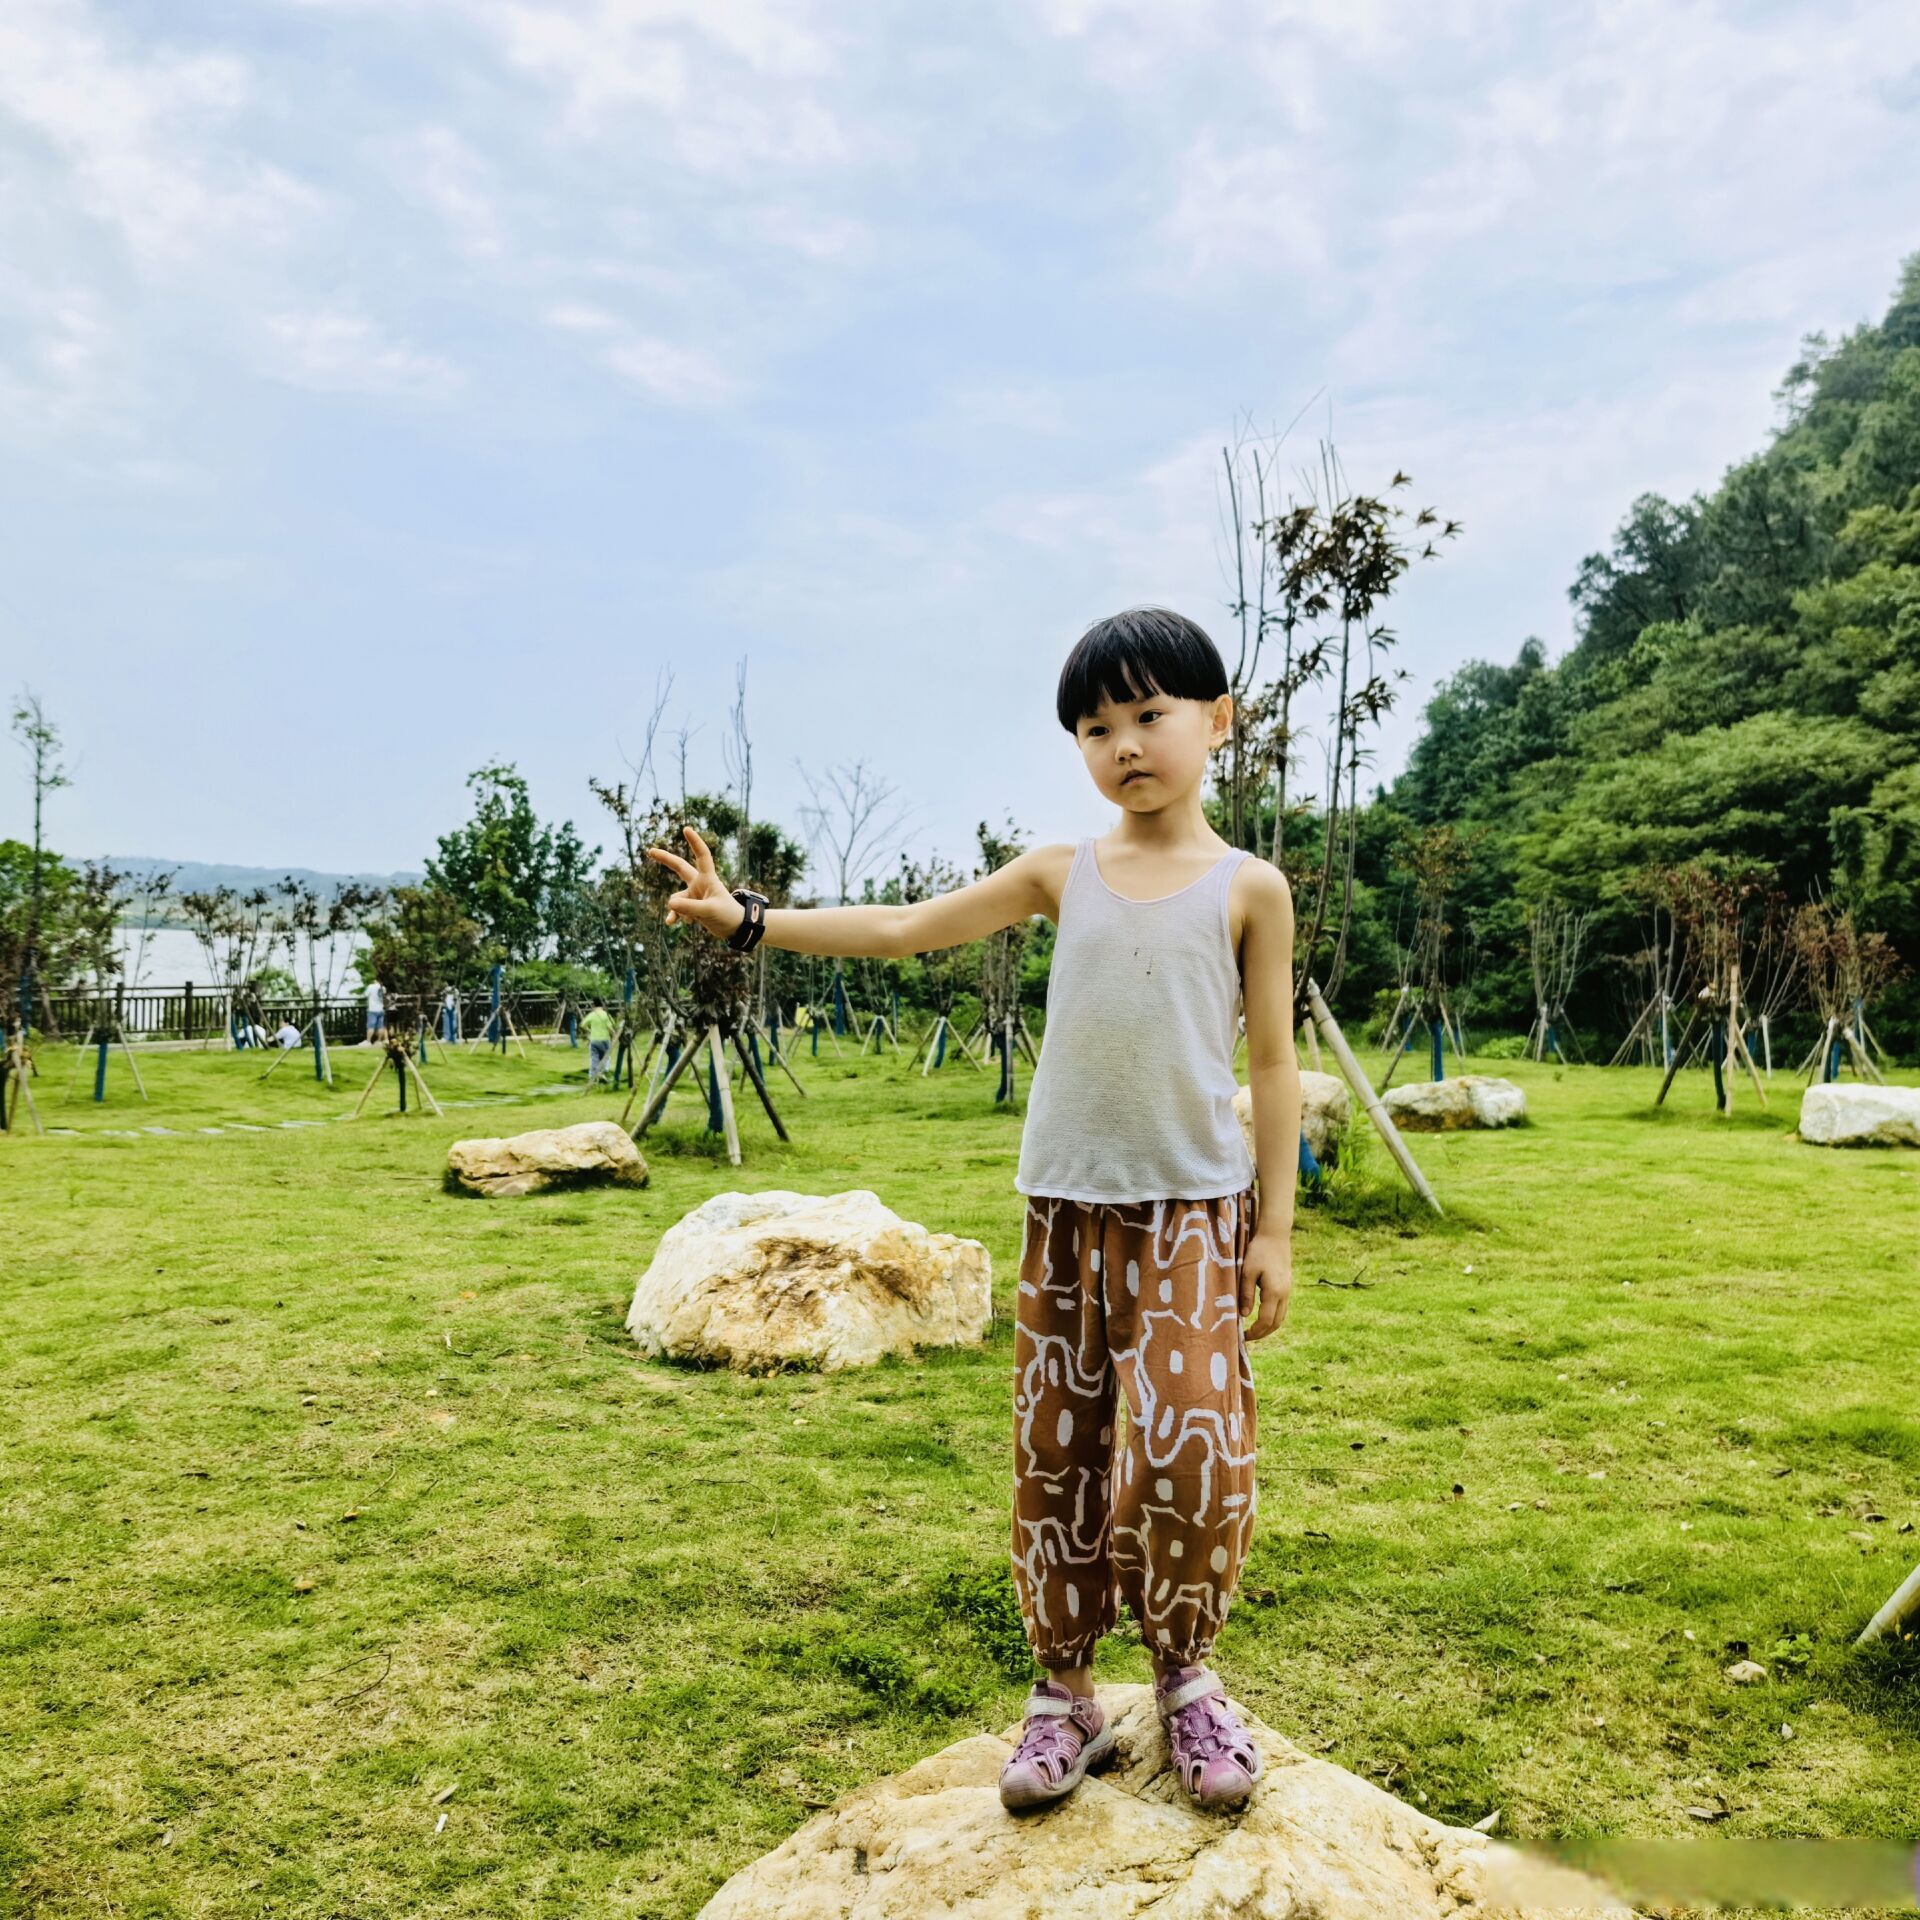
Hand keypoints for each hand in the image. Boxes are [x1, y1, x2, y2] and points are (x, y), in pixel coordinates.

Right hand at [643, 825, 745, 940]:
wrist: (734, 928)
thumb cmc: (728, 915)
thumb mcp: (709, 911)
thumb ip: (690, 908)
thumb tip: (670, 904)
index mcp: (708, 879)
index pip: (702, 856)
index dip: (695, 842)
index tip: (686, 829)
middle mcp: (699, 884)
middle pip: (680, 867)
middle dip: (665, 859)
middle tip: (650, 851)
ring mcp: (694, 895)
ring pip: (676, 898)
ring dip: (679, 909)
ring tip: (691, 919)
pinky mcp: (692, 907)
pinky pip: (677, 909)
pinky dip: (675, 915)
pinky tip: (671, 923)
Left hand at [1241, 1229, 1291, 1340]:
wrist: (1275, 1236)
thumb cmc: (1258, 1252)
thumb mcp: (1247, 1272)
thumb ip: (1246, 1294)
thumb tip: (1244, 1315)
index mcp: (1274, 1292)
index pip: (1266, 1321)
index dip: (1255, 1332)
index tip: (1242, 1336)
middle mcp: (1284, 1295)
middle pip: (1276, 1323)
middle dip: (1262, 1334)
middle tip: (1247, 1338)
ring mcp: (1288, 1291)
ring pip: (1281, 1317)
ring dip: (1269, 1327)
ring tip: (1254, 1331)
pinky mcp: (1287, 1287)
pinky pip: (1282, 1309)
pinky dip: (1273, 1318)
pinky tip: (1262, 1317)